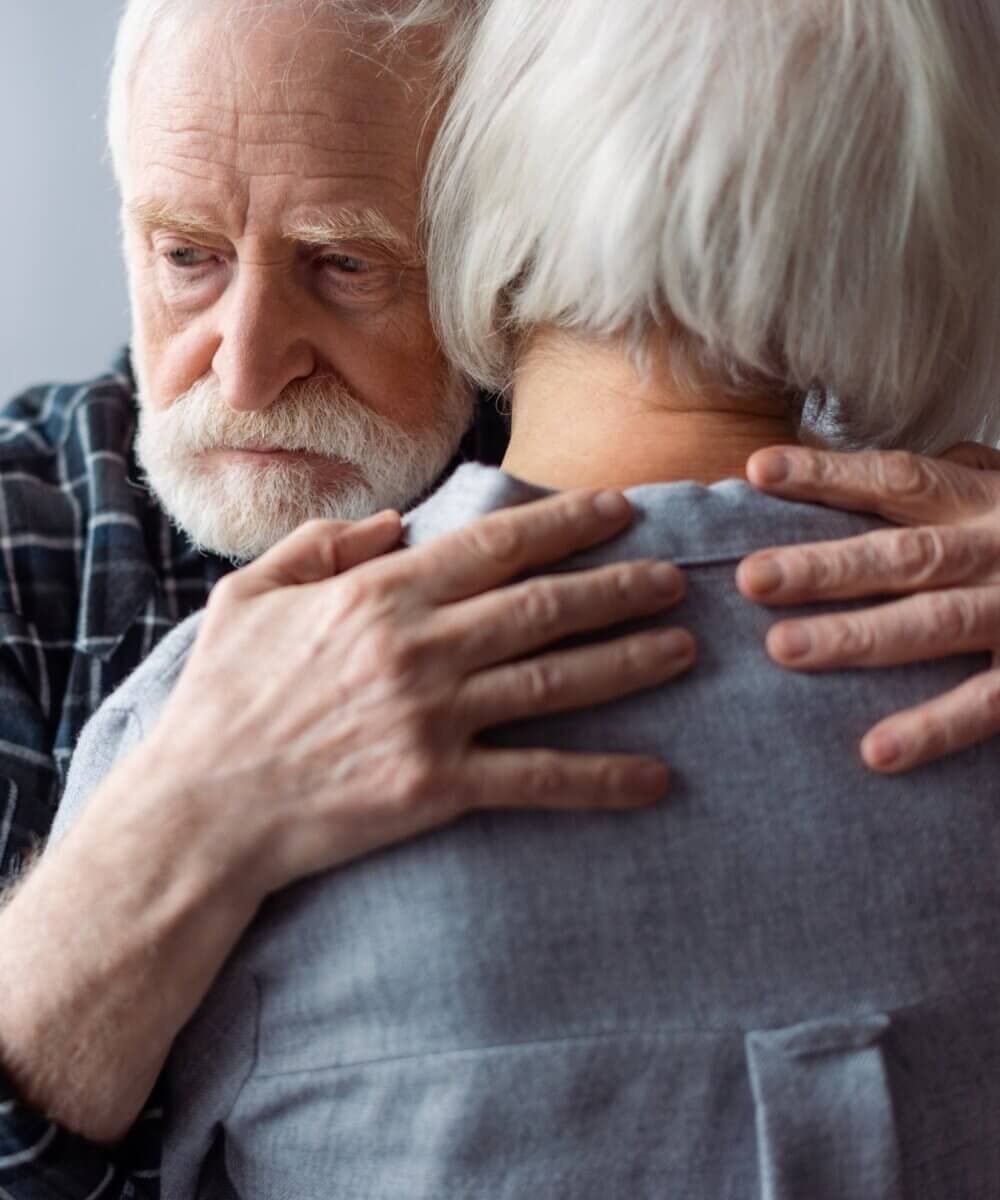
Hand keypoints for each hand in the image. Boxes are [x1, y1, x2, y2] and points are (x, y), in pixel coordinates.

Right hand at [146, 487, 693, 895]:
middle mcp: (418, 647)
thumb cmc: (221, 699)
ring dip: (628, 661)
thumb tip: (389, 523)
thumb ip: (322, 545)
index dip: (565, 523)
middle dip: (618, 586)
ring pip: (554, 679)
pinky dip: (600, 778)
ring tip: (684, 647)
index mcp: (379, 595)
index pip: (494, 544)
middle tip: (676, 576)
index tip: (619, 509)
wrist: (202, 809)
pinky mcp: (437, 787)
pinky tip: (655, 777)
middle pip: (542, 605)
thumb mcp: (249, 596)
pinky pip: (536, 779)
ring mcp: (432, 718)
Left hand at [737, 443, 999, 773]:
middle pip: (904, 554)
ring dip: (859, 637)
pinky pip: (989, 703)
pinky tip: (875, 752)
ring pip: (936, 624)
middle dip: (825, 566)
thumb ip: (974, 471)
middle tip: (750, 579)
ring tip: (785, 652)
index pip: (898, 479)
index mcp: (986, 500)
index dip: (829, 475)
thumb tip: (927, 450)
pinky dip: (934, 728)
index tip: (758, 472)